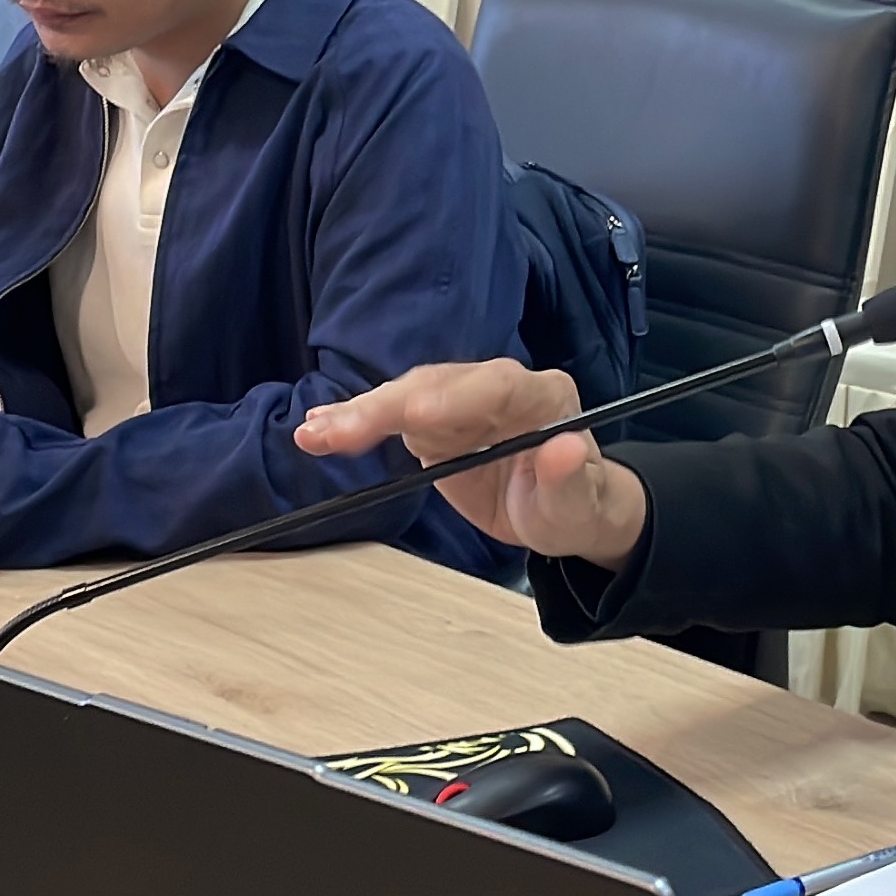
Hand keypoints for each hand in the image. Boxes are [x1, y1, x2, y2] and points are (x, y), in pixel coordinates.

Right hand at [296, 360, 645, 567]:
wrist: (561, 510)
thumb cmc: (577, 507)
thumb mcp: (580, 507)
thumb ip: (571, 481)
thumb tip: (564, 450)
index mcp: (541, 396)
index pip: (497, 385)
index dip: (455, 396)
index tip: (417, 415)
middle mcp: (498, 387)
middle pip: (438, 385)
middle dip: (387, 406)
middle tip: (341, 432)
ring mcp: (462, 402)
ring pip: (406, 396)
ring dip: (359, 414)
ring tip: (314, 434)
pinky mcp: (435, 422)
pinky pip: (391, 416)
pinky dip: (356, 423)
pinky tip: (318, 429)